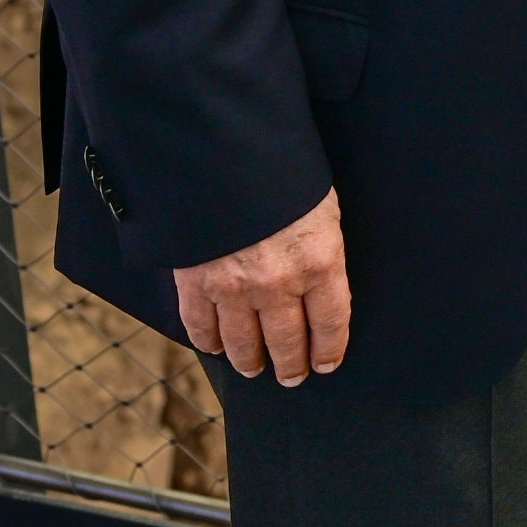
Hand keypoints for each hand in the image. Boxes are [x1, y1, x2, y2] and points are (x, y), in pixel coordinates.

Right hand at [175, 189, 350, 384]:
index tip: (326, 364)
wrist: (222, 149)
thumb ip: (322, 248)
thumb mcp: (322, 206)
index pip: (331, 323)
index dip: (329, 350)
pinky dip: (208, 341)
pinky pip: (201, 325)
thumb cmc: (282, 172)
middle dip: (291, 363)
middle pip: (287, 341)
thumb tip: (322, 278)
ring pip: (243, 343)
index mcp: (319, 262)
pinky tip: (215, 347)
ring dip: (250, 360)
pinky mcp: (195, 283)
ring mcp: (234, 288)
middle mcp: (278, 284)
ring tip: (254, 368)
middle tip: (292, 376)